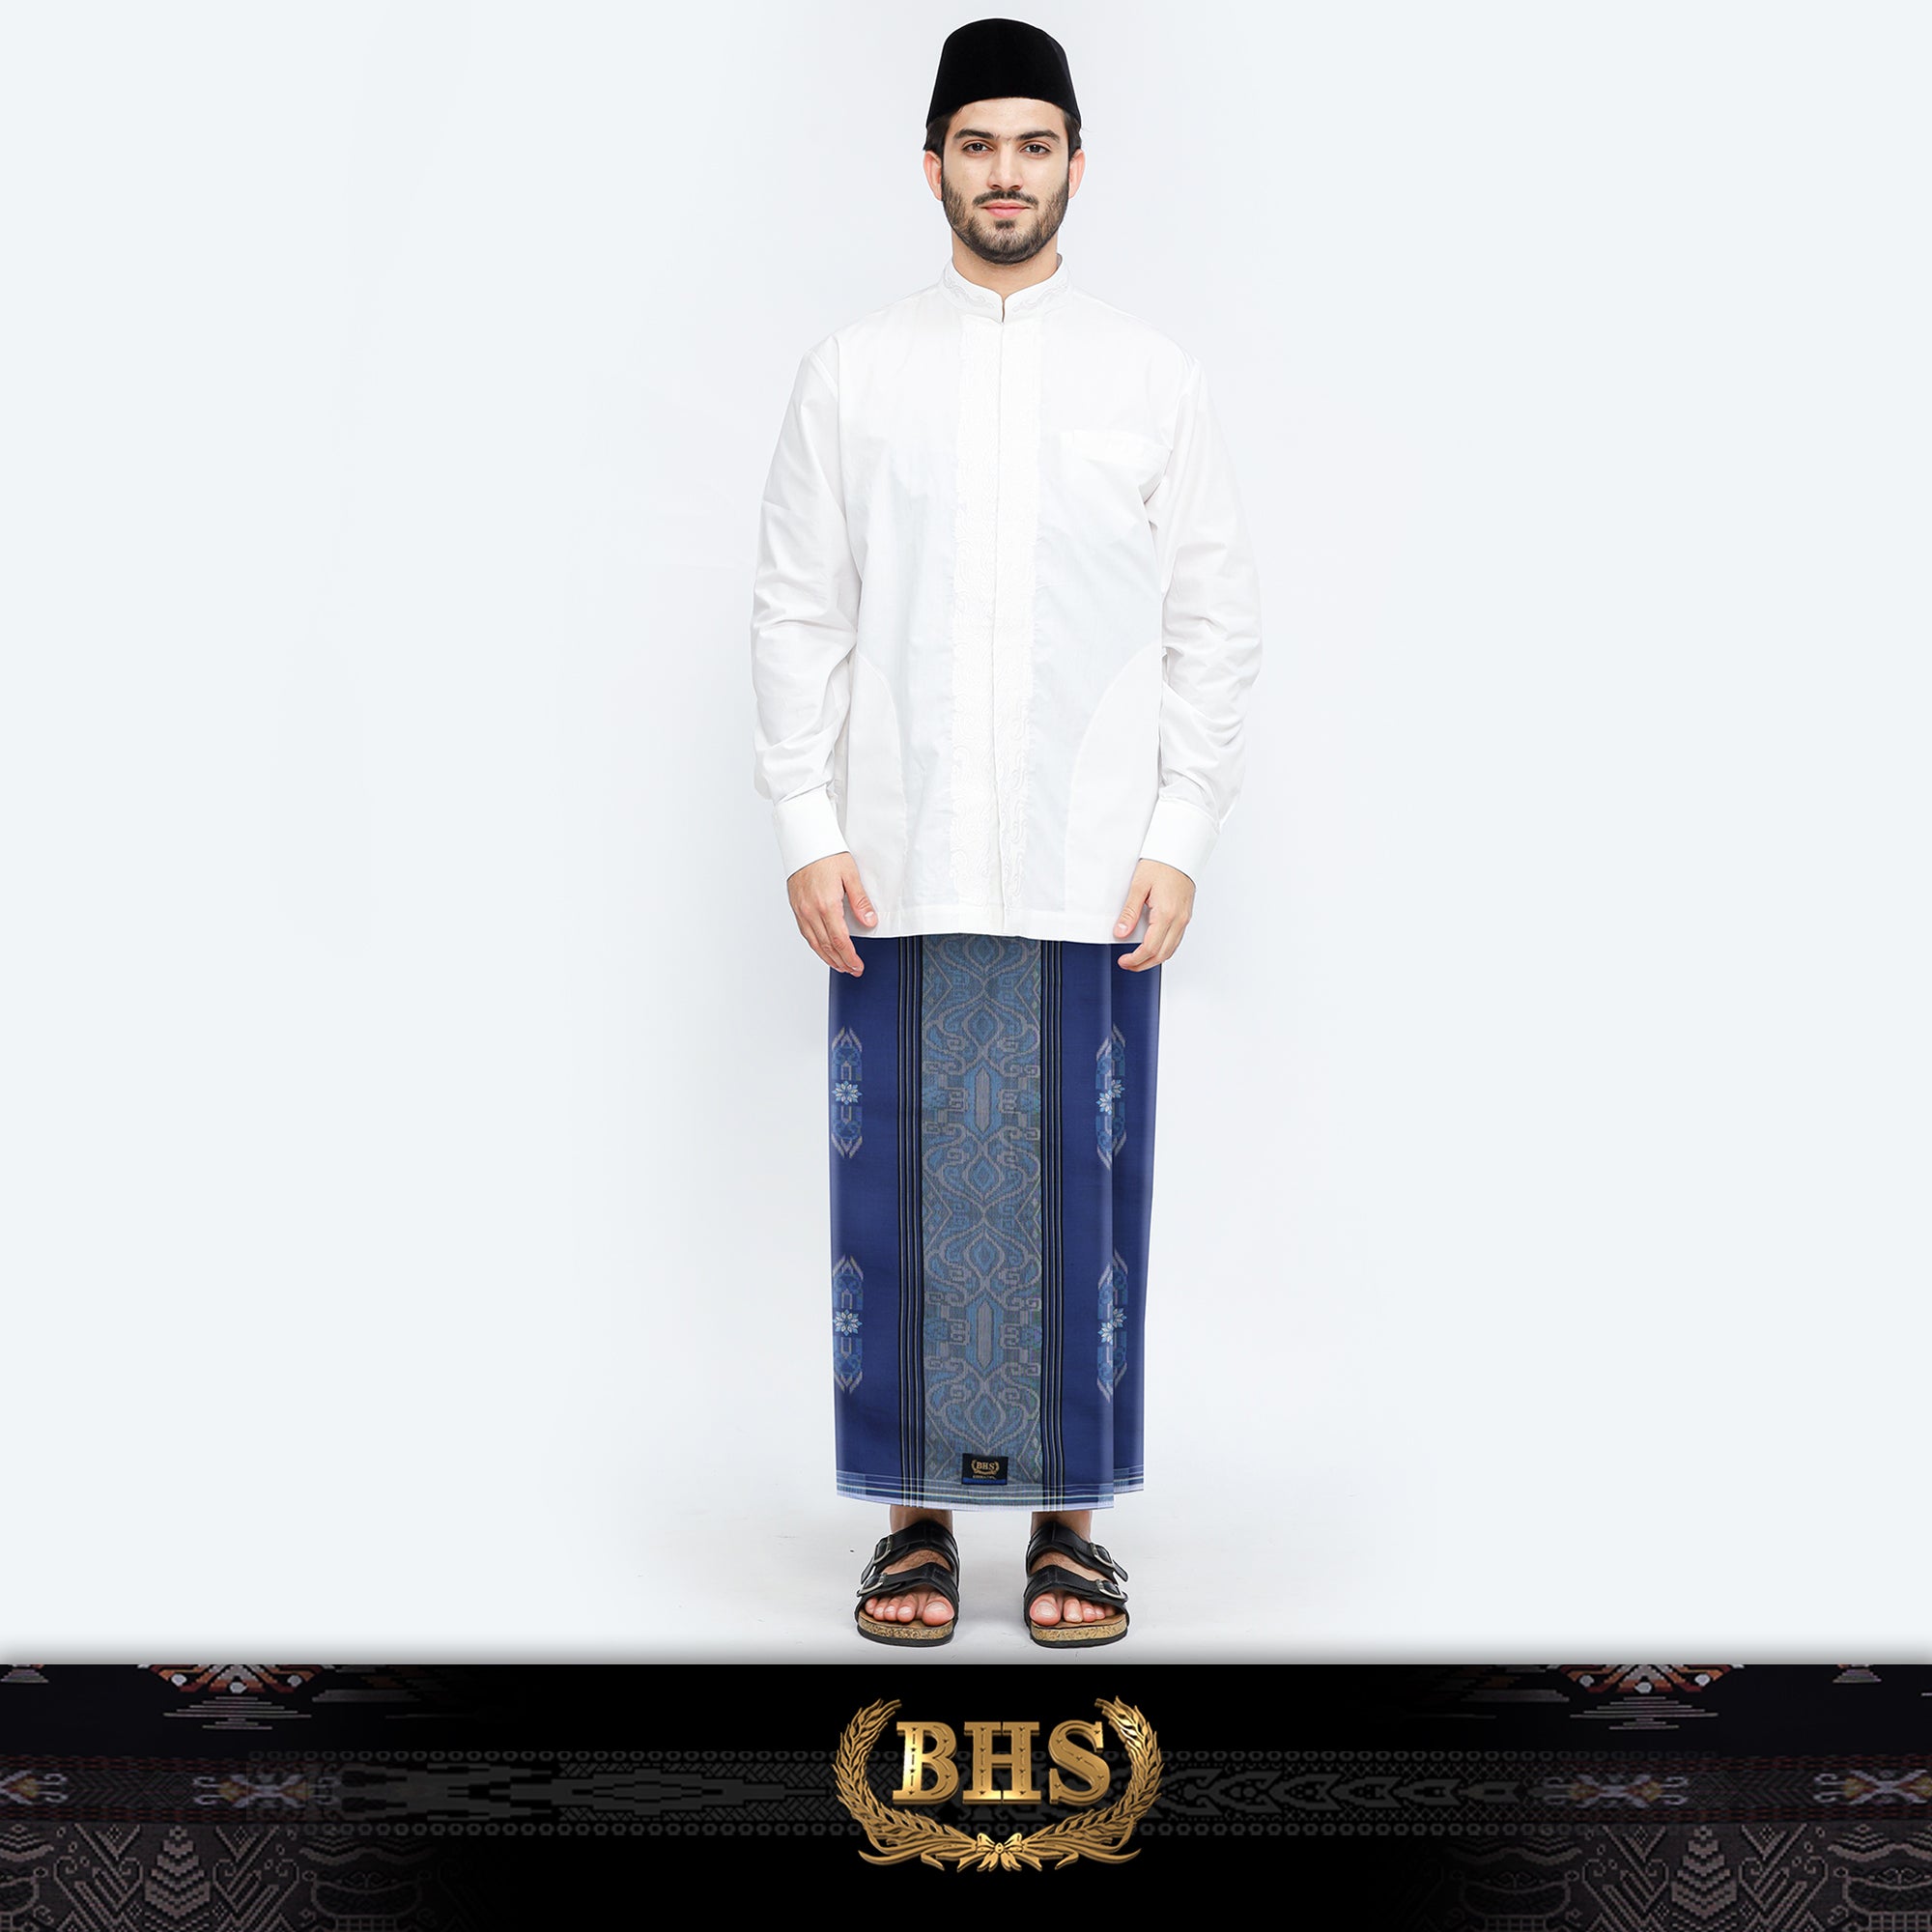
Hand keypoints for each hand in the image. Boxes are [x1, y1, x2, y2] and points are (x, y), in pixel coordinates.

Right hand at [788, 851, 876, 972]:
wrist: (804, 841)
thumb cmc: (827, 853)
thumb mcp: (850, 874)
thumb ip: (860, 901)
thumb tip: (869, 921)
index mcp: (826, 904)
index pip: (840, 941)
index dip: (850, 957)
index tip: (858, 966)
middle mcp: (810, 911)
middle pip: (827, 946)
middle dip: (841, 962)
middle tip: (853, 970)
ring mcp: (801, 910)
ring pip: (814, 943)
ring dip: (828, 958)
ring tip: (840, 966)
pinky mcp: (796, 907)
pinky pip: (805, 933)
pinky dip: (816, 946)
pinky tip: (823, 950)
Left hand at [1114, 858, 1193, 969]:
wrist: (1178, 851)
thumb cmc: (1160, 863)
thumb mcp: (1138, 886)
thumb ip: (1129, 912)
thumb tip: (1121, 932)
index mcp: (1166, 913)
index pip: (1150, 947)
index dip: (1135, 959)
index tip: (1124, 961)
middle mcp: (1179, 919)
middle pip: (1163, 954)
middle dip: (1144, 964)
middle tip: (1128, 965)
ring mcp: (1184, 918)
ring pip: (1171, 949)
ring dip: (1155, 959)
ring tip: (1138, 960)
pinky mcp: (1186, 915)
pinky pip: (1176, 940)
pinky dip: (1164, 949)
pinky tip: (1153, 947)